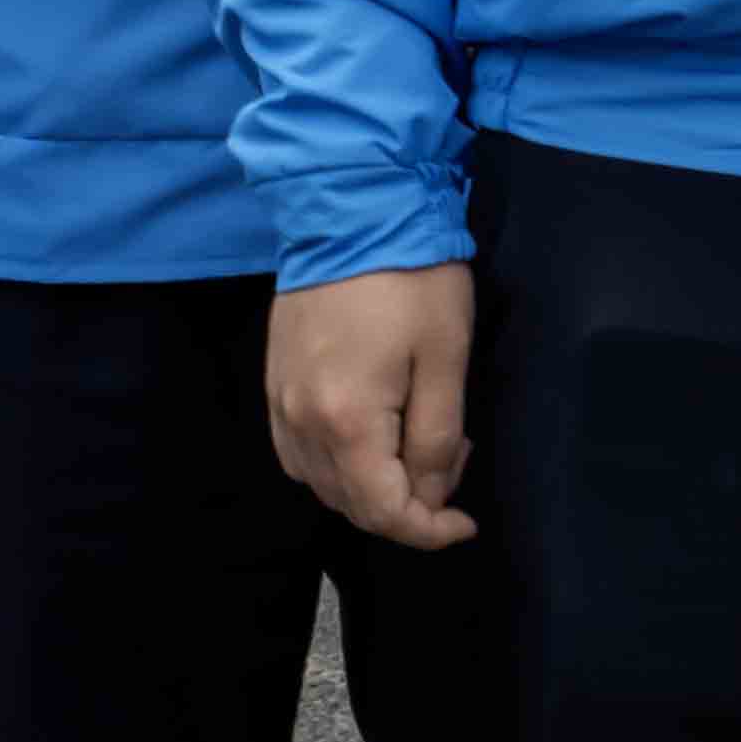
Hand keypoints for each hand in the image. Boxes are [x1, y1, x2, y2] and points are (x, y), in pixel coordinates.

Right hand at [269, 263, 481, 549]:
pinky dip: (334, 464)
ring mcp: (281, 401)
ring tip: (414, 444)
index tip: (466, 521)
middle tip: (452, 459)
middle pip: (349, 504)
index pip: (384, 512)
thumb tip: (427, 496)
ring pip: (320, 483)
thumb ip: (436, 442)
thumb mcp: (446, 362)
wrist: (353, 209)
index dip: (430, 532)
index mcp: (346, 421)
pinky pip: (296, 451)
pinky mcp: (275, 380)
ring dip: (370, 487)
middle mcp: (301, 421)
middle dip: (408, 505)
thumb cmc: (411, 281)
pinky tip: (369, 436)